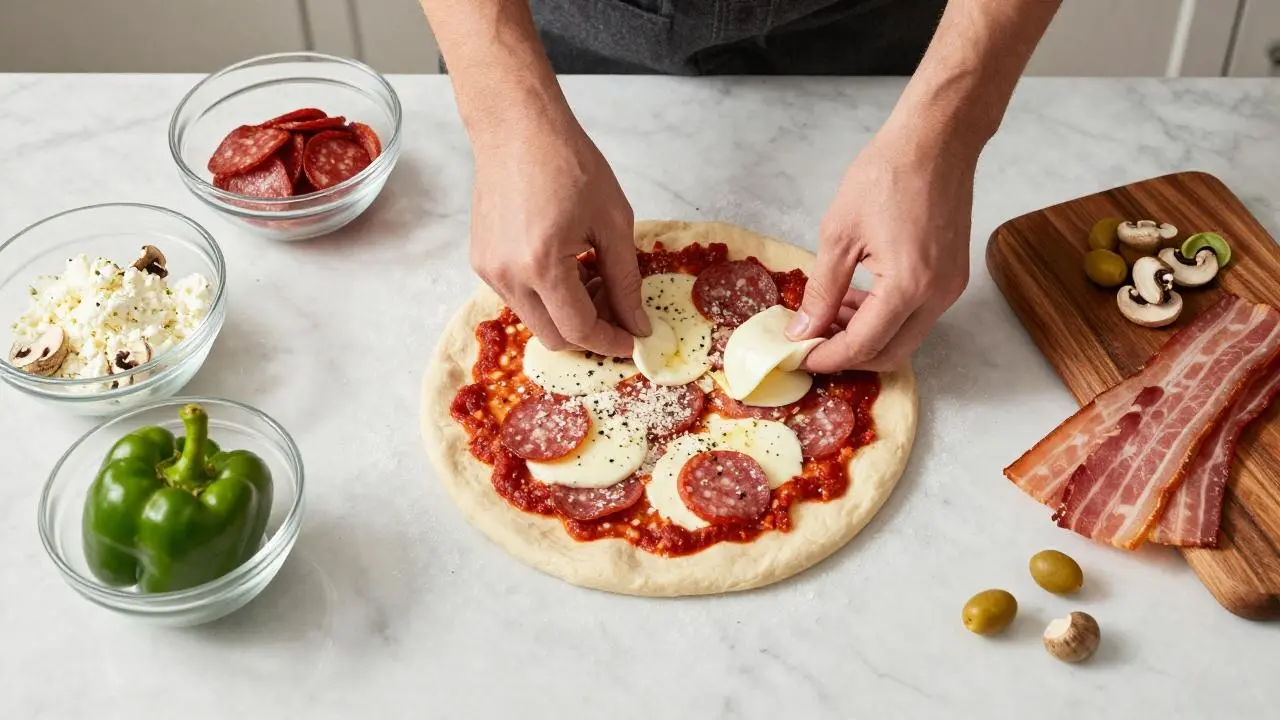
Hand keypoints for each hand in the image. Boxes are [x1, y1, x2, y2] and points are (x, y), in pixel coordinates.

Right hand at [469, 117, 648, 356]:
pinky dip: (546, 297)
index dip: (610, 342)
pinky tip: (567, 267)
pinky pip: (518, 299)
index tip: (632, 340)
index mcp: (543, 264)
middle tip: (617, 309)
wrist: (517, 129)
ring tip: (592, 279)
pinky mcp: (481, 262)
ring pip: (535, 320)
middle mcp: (508, 275)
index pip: (579, 329)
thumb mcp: (613, 220)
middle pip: (553, 337)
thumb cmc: (569, 163)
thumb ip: (626, 280)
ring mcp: (489, 270)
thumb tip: (637, 324)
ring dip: (567, 315)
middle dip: (589, 333)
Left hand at [788, 121, 977, 371]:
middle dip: (849, 355)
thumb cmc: (886, 175)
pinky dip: (886, 317)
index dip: (827, 356)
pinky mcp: (953, 277)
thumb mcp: (839, 234)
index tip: (798, 355)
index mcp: (908, 285)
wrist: (936, 141)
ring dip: (867, 335)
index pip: (864, 344)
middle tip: (812, 341)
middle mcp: (937, 295)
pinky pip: (918, 315)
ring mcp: (950, 287)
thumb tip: (803, 329)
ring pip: (905, 337)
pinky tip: (858, 297)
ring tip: (829, 312)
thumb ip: (821, 289)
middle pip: (891, 354)